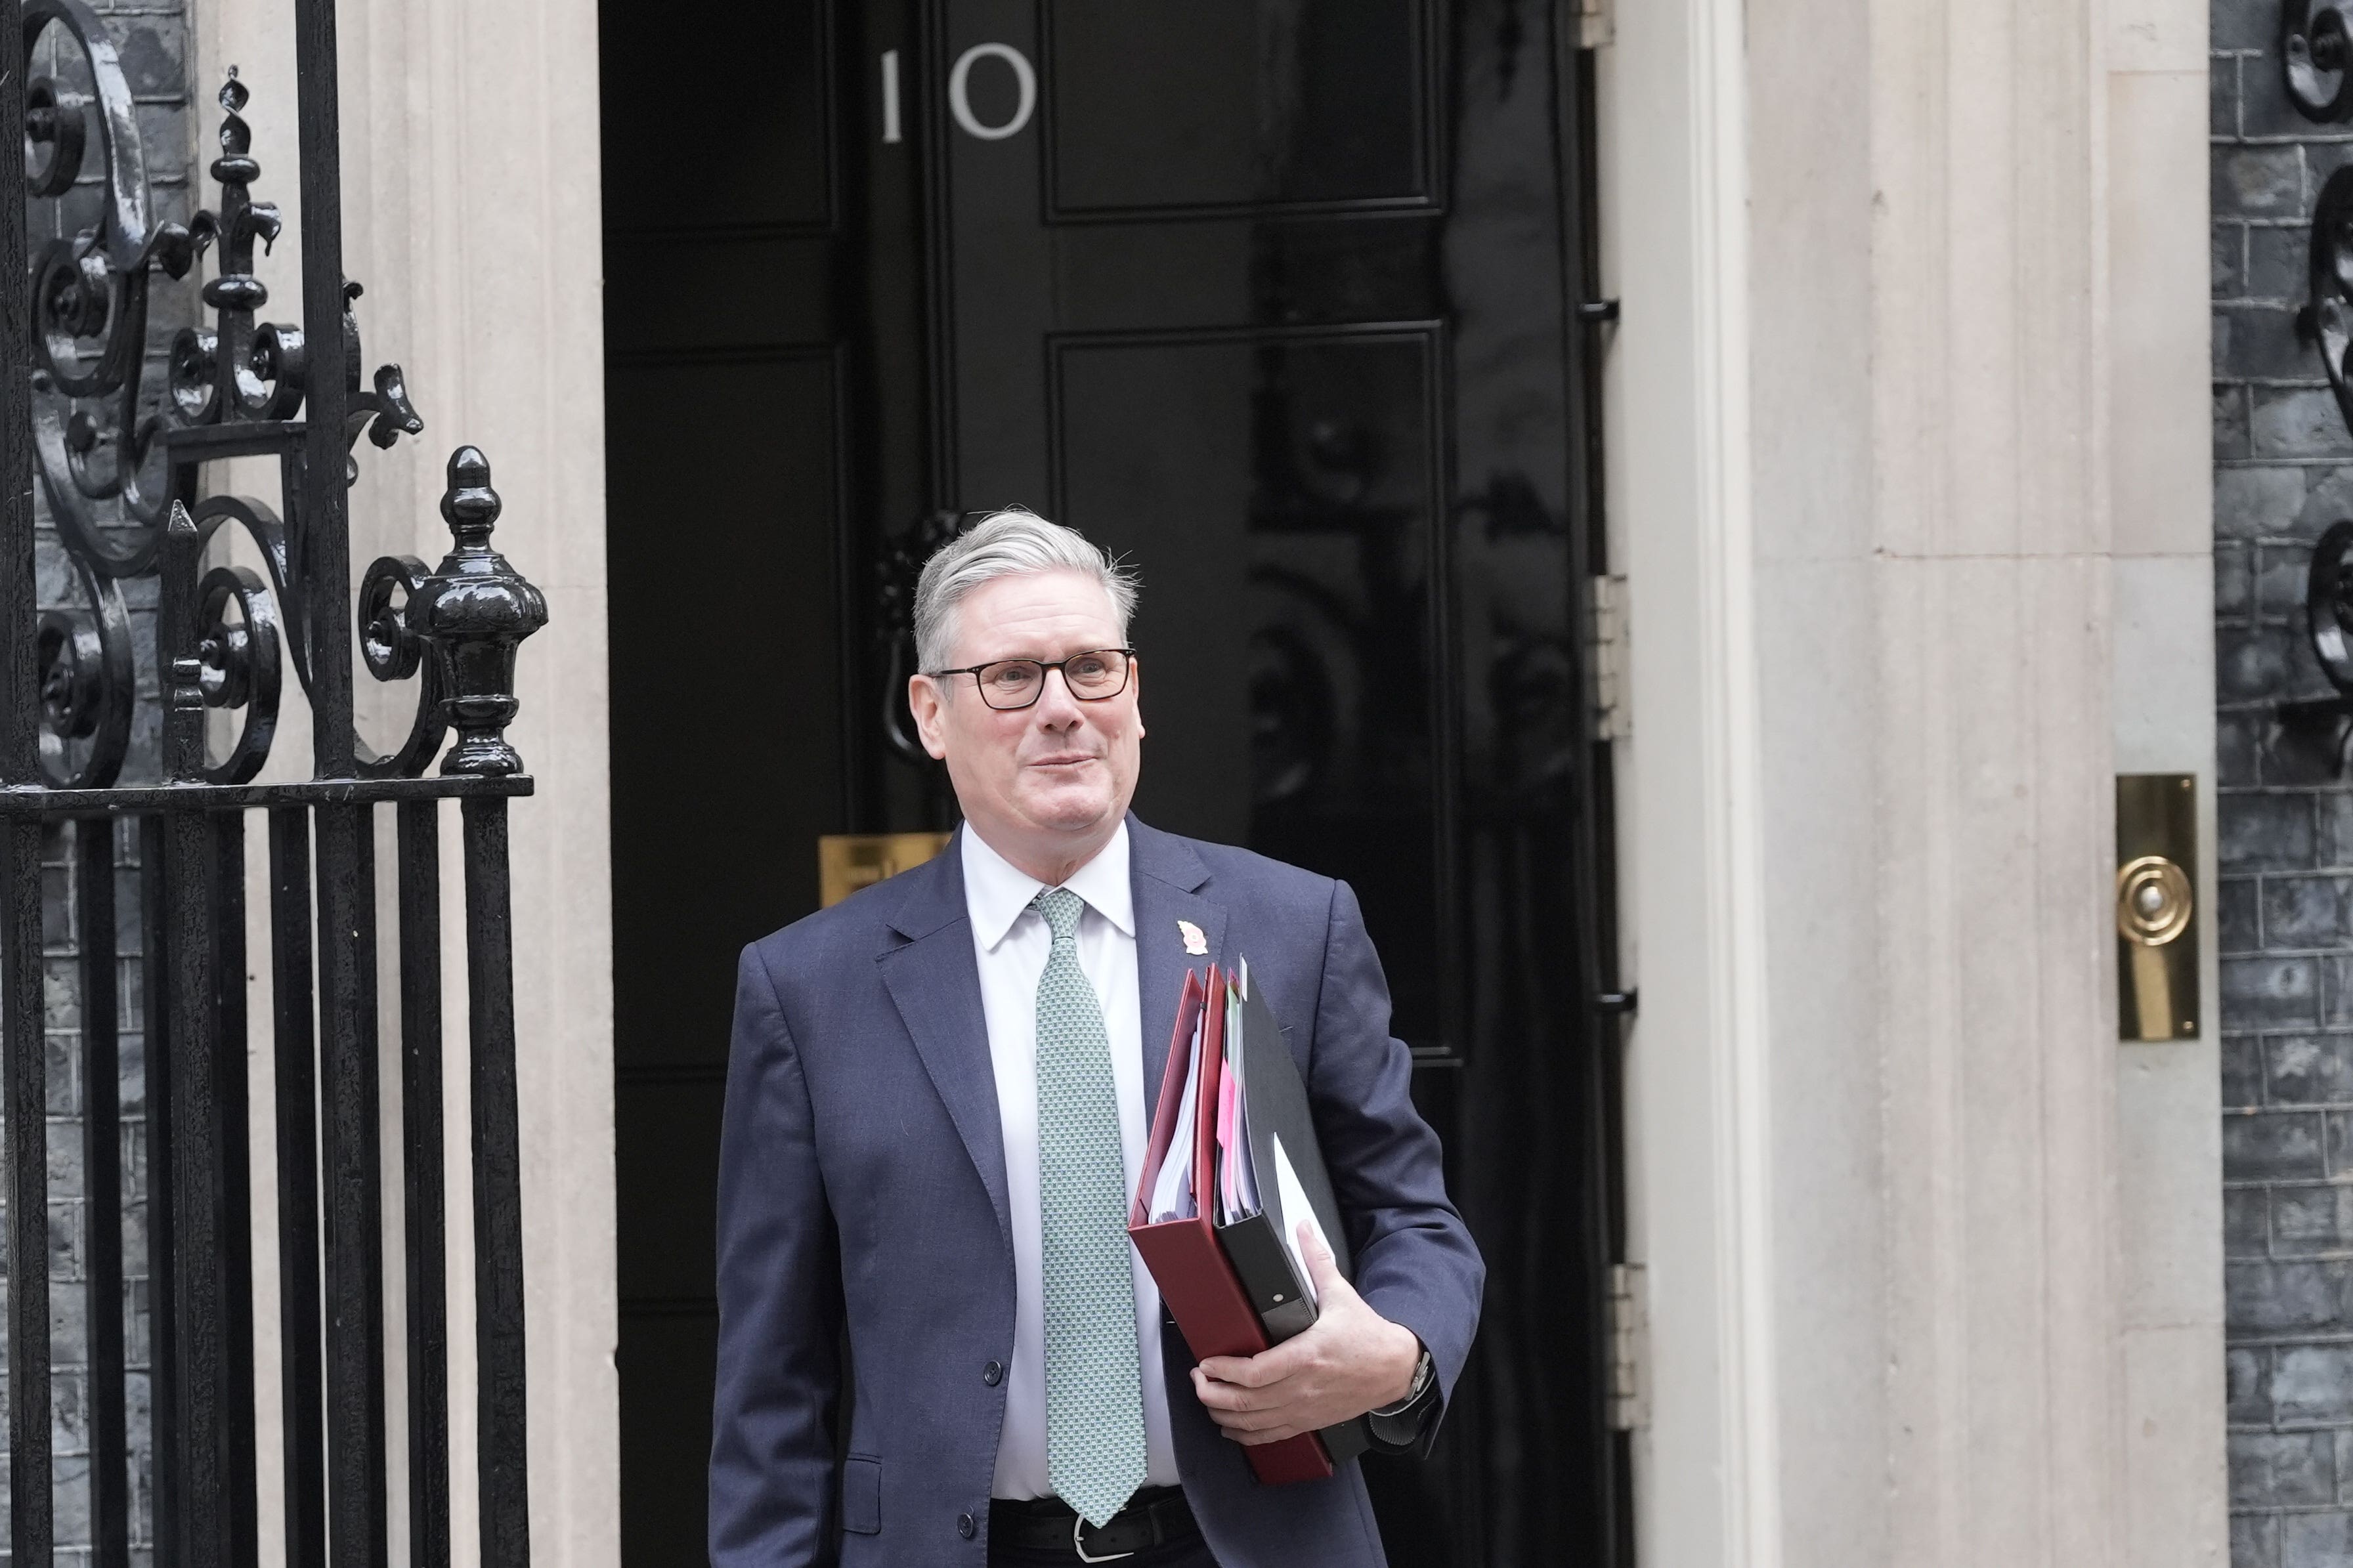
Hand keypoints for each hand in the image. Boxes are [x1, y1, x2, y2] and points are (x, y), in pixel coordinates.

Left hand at [1189, 1221, 1421, 1445]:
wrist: (1395, 1368)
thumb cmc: (1367, 1335)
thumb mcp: (1341, 1294)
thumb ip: (1317, 1261)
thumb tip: (1303, 1229)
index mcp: (1307, 1355)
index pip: (1254, 1373)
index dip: (1223, 1371)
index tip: (1207, 1362)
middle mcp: (1302, 1387)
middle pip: (1246, 1401)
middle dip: (1212, 1393)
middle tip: (1199, 1379)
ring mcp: (1304, 1409)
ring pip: (1253, 1423)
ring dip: (1223, 1415)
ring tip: (1207, 1398)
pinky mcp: (1308, 1422)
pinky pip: (1270, 1435)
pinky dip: (1245, 1434)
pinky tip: (1230, 1427)